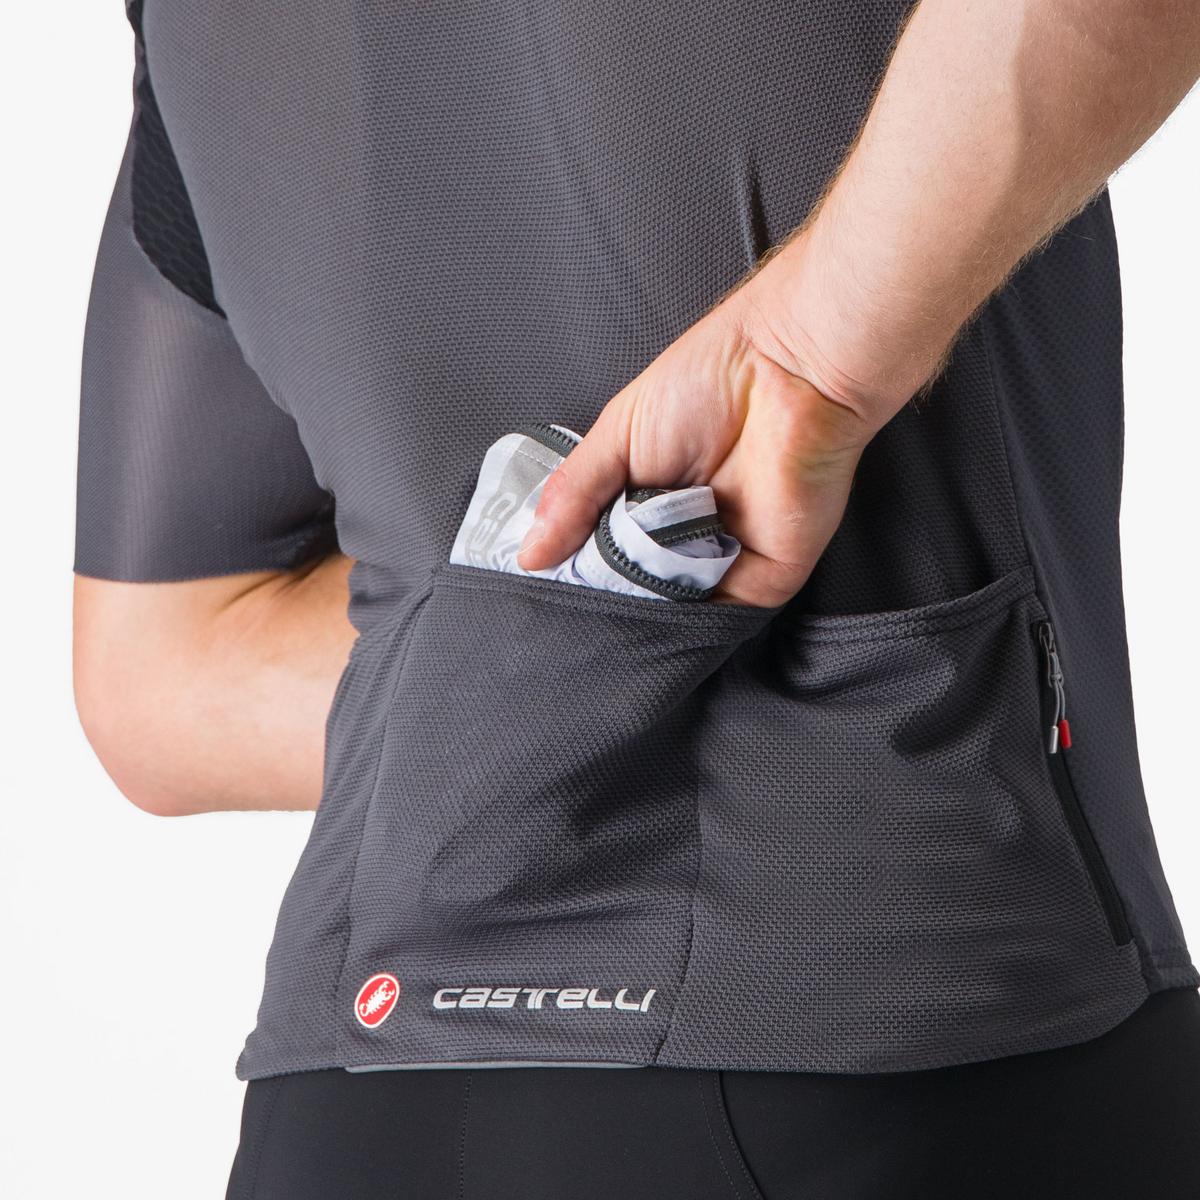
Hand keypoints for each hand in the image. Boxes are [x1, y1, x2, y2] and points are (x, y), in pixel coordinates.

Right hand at [517, 278, 880, 607]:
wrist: (787, 371)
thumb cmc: (710, 380)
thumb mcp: (615, 436)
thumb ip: (572, 497)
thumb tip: (529, 552)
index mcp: (648, 503)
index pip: (601, 558)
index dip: (573, 575)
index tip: (541, 589)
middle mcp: (685, 537)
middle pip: (633, 592)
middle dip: (602, 598)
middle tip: (568, 602)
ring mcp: (724, 561)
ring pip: (670, 612)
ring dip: (638, 610)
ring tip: (609, 594)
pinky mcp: (763, 579)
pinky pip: (713, 619)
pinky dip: (681, 619)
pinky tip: (652, 602)